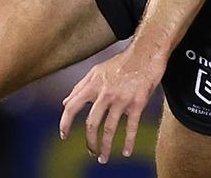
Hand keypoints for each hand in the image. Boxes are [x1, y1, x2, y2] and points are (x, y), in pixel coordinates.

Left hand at [59, 44, 165, 163]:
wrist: (146, 53)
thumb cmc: (121, 62)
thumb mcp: (96, 71)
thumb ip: (79, 87)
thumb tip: (65, 102)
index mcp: (93, 85)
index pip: (72, 107)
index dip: (65, 124)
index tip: (64, 136)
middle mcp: (105, 94)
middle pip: (92, 124)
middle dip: (90, 142)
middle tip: (91, 151)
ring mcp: (122, 99)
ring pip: (110, 129)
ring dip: (106, 147)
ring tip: (104, 158)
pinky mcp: (138, 103)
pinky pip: (132, 127)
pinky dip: (129, 142)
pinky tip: (126, 152)